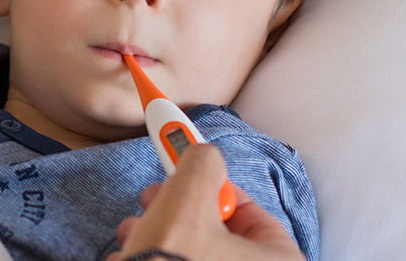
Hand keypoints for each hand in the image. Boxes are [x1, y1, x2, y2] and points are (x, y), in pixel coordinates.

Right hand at [107, 146, 304, 260]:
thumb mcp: (187, 200)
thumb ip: (201, 164)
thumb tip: (202, 155)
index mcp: (278, 260)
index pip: (251, 213)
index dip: (211, 189)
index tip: (180, 179)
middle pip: (217, 236)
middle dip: (174, 214)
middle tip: (150, 204)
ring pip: (190, 257)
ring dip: (153, 239)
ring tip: (130, 236)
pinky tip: (127, 260)